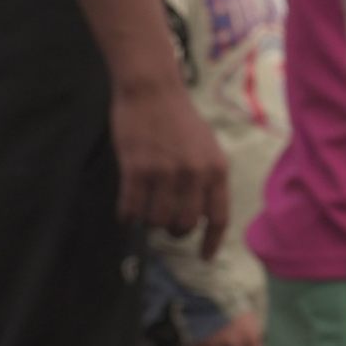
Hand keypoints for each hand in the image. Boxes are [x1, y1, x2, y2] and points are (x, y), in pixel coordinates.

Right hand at [112, 78, 230, 256]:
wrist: (152, 88)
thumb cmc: (178, 118)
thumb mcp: (207, 147)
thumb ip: (207, 178)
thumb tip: (200, 213)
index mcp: (217, 170)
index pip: (219, 217)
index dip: (212, 242)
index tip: (205, 257)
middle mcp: (194, 174)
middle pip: (184, 225)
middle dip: (173, 230)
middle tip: (164, 222)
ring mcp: (165, 173)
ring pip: (156, 220)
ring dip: (149, 222)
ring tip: (145, 209)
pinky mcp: (136, 169)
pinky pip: (131, 208)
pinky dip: (127, 215)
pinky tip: (126, 211)